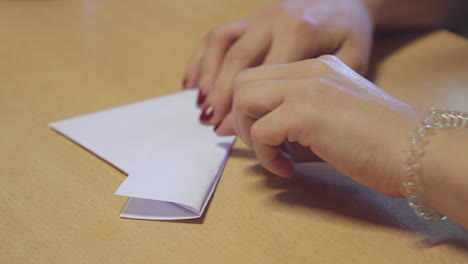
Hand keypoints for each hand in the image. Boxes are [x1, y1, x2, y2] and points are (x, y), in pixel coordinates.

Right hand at [183, 0, 373, 125]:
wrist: (344, 0)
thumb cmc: (347, 37)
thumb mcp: (351, 61)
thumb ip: (317, 89)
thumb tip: (277, 120)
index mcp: (299, 31)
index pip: (264, 74)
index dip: (243, 105)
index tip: (229, 130)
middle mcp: (274, 19)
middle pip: (237, 59)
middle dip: (219, 94)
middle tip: (210, 123)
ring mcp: (257, 15)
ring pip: (220, 44)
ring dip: (205, 76)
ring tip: (200, 107)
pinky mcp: (248, 16)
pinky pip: (216, 35)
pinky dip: (200, 59)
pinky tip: (192, 83)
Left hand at [219, 55, 420, 196]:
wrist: (418, 151)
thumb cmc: (382, 143)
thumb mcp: (334, 118)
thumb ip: (297, 120)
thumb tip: (263, 140)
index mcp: (316, 69)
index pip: (261, 76)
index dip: (249, 107)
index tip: (256, 135)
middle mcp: (309, 71)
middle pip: (243, 82)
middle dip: (241, 118)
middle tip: (261, 145)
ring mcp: (307, 88)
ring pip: (244, 99)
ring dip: (250, 133)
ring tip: (276, 156)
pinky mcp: (307, 113)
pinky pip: (261, 133)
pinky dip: (266, 157)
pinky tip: (289, 169)